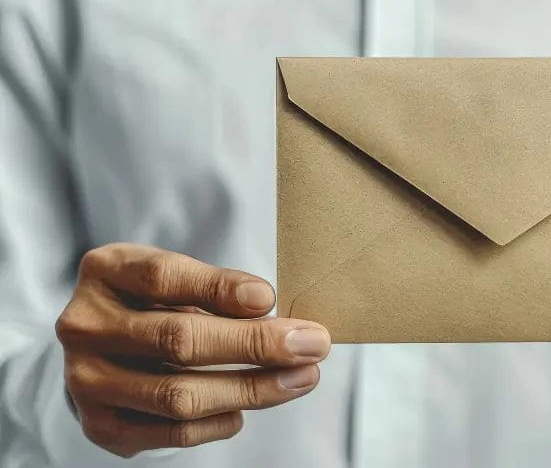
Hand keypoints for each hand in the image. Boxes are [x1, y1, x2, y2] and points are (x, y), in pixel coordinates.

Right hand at [56, 243, 330, 456]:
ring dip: (251, 389)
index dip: (219, 288)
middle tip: (312, 344)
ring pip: (180, 395)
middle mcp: (85, 325)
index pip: (163, 277)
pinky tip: (247, 408)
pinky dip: (219, 422)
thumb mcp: (178, 278)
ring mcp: (86, 380)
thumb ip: (216, 290)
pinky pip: (172, 432)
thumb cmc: (155, 302)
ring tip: (301, 378)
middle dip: (256, 345)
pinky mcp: (101, 425)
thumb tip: (273, 314)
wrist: (104, 348)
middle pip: (178, 340)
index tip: (270, 298)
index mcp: (106, 271)